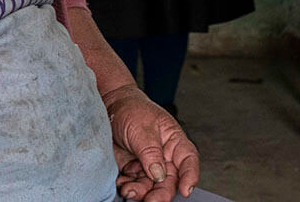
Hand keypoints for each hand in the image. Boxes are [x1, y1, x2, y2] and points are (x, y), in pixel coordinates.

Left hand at [104, 86, 198, 200]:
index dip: (190, 176)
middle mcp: (163, 156)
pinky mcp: (132, 170)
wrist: (109, 107)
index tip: (186, 190)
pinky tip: (121, 184)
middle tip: (151, 201)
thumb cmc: (131, 109)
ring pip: (151, 187)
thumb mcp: (142, 127)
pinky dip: (128, 188)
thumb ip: (150, 152)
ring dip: (141, 193)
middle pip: (169, 181)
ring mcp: (147, 165)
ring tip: (128, 190)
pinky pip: (133, 185)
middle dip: (161, 194)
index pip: (188, 160)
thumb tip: (159, 174)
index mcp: (173, 141)